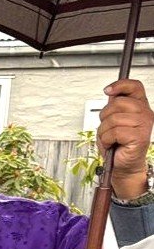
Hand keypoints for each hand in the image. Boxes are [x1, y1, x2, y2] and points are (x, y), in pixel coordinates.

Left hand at [97, 79, 153, 198]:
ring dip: (104, 131)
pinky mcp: (139, 136)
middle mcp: (145, 113)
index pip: (134, 87)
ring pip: (113, 119)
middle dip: (105, 116)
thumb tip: (110, 93)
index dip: (120, 85)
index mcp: (139, 106)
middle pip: (118, 103)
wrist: (122, 164)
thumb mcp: (111, 122)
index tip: (108, 90)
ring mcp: (144, 124)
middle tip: (107, 128)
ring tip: (110, 138)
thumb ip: (113, 108)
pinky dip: (106, 140)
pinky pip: (114, 132)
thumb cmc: (117, 144)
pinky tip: (112, 144)